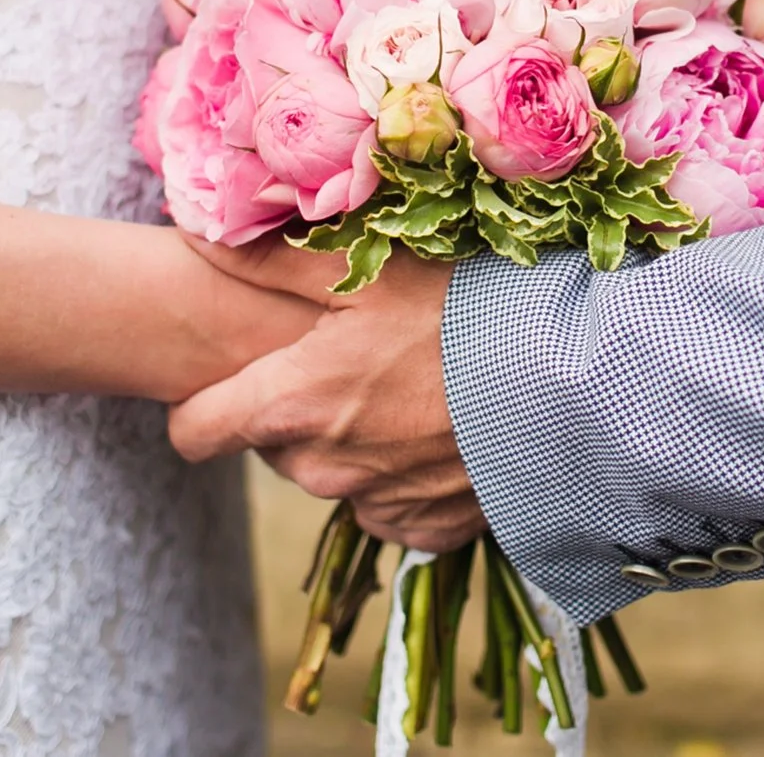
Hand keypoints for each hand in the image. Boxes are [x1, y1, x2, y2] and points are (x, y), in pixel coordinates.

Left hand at [168, 238, 487, 551]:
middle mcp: (322, 469)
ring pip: (332, 473)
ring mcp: (376, 505)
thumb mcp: (363, 264)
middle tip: (351, 357)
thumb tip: (192, 236)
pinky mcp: (428, 528)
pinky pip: (387, 505)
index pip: (195, 433)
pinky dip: (401, 472)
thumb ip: (268, 259)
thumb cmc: (463, 307)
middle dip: (295, 407)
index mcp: (292, 405)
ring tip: (406, 384)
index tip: (228, 378)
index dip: (201, 404)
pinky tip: (439, 427)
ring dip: (351, 438)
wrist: (571, 383)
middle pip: (271, 445)